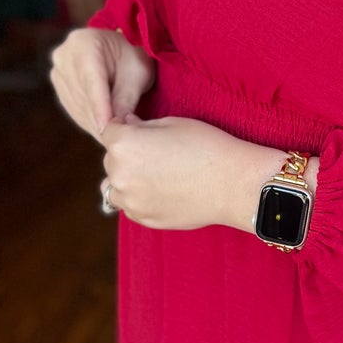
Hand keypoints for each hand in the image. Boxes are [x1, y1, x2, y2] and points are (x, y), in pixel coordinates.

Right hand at [50, 27, 155, 140]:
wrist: (118, 47)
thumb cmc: (133, 54)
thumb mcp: (138, 72)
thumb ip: (126, 98)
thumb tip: (115, 127)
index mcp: (84, 43)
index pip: (92, 82)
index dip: (100, 109)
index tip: (107, 131)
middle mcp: (64, 55)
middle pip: (83, 96)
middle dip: (101, 121)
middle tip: (119, 142)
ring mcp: (58, 70)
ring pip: (77, 106)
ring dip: (95, 124)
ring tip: (115, 138)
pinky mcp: (58, 85)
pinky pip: (73, 108)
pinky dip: (89, 121)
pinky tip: (104, 130)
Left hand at [99, 116, 276, 232]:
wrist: (233, 184)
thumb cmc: (206, 146)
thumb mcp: (171, 123)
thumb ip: (141, 126)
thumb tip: (126, 126)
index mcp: (124, 145)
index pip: (109, 130)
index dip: (125, 126)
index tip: (139, 127)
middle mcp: (119, 174)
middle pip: (110, 159)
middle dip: (126, 152)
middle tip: (155, 151)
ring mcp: (130, 200)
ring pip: (114, 186)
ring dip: (127, 178)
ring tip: (155, 173)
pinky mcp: (144, 219)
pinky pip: (129, 206)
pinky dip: (138, 198)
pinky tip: (162, 190)